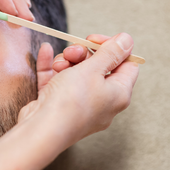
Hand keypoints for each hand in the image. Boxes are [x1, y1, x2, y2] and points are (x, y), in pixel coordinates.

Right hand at [19, 33, 138, 144]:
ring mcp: (79, 105)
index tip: (94, 40)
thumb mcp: (93, 69)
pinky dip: (52, 67)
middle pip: (98, 68)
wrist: (42, 129)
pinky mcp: (58, 105)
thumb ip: (110, 52)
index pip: (126, 65)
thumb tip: (127, 40)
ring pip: (76, 74)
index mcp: (118, 94)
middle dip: (83, 54)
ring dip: (66, 61)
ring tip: (58, 63)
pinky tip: (45, 51)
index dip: (112, 48)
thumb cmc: (71, 102)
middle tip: (74, 50)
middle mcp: (102, 102)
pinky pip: (57, 81)